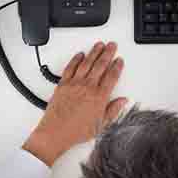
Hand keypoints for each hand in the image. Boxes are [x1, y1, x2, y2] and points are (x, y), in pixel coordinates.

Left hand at [22, 41, 127, 166]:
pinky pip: (70, 67)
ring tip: (99, 45)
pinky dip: (76, 59)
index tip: (119, 61)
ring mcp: (75, 84)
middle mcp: (87, 87)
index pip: (111, 77)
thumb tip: (122, 101)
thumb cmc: (76, 131)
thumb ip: (113, 110)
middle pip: (100, 65)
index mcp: (99, 97)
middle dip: (108, 53)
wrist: (55, 132)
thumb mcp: (101, 125)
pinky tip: (80, 54)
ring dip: (94, 52)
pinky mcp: (63, 84)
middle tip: (112, 45)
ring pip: (87, 63)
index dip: (117, 67)